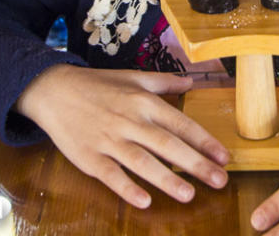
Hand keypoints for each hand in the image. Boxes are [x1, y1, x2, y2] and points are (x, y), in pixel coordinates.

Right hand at [16, 65, 229, 207]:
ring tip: (190, 195)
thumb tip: (192, 82)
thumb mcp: (133, 77)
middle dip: (196, 164)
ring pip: (142, 162)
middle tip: (220, 181)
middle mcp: (130, 121)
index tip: (224, 157)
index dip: (205, 141)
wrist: (54, 90)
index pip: (181, 124)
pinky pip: (111, 175)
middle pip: (167, 145)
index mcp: (144, 102)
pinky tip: (145, 201)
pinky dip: (127, 188)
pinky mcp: (89, 157)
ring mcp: (109, 140)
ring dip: (167, 179)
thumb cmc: (97, 85)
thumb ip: (164, 81)